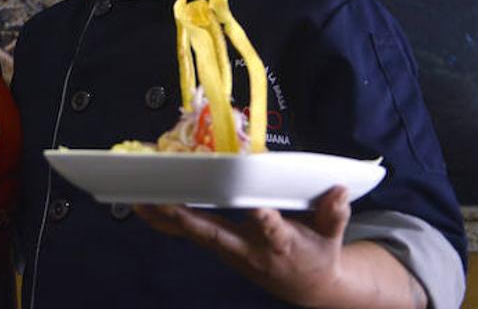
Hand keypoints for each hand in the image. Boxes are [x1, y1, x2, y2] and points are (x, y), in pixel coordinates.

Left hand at [134, 186, 351, 306]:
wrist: (305, 286)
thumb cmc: (317, 253)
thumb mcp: (332, 236)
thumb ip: (334, 214)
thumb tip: (339, 190)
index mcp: (281, 246)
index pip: (272, 233)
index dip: (266, 223)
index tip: (259, 211)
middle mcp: (248, 250)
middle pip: (217, 235)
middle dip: (190, 220)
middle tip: (165, 202)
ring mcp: (228, 250)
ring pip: (193, 234)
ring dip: (165, 218)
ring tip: (138, 200)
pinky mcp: (216, 247)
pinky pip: (186, 233)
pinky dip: (163, 220)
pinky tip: (140, 206)